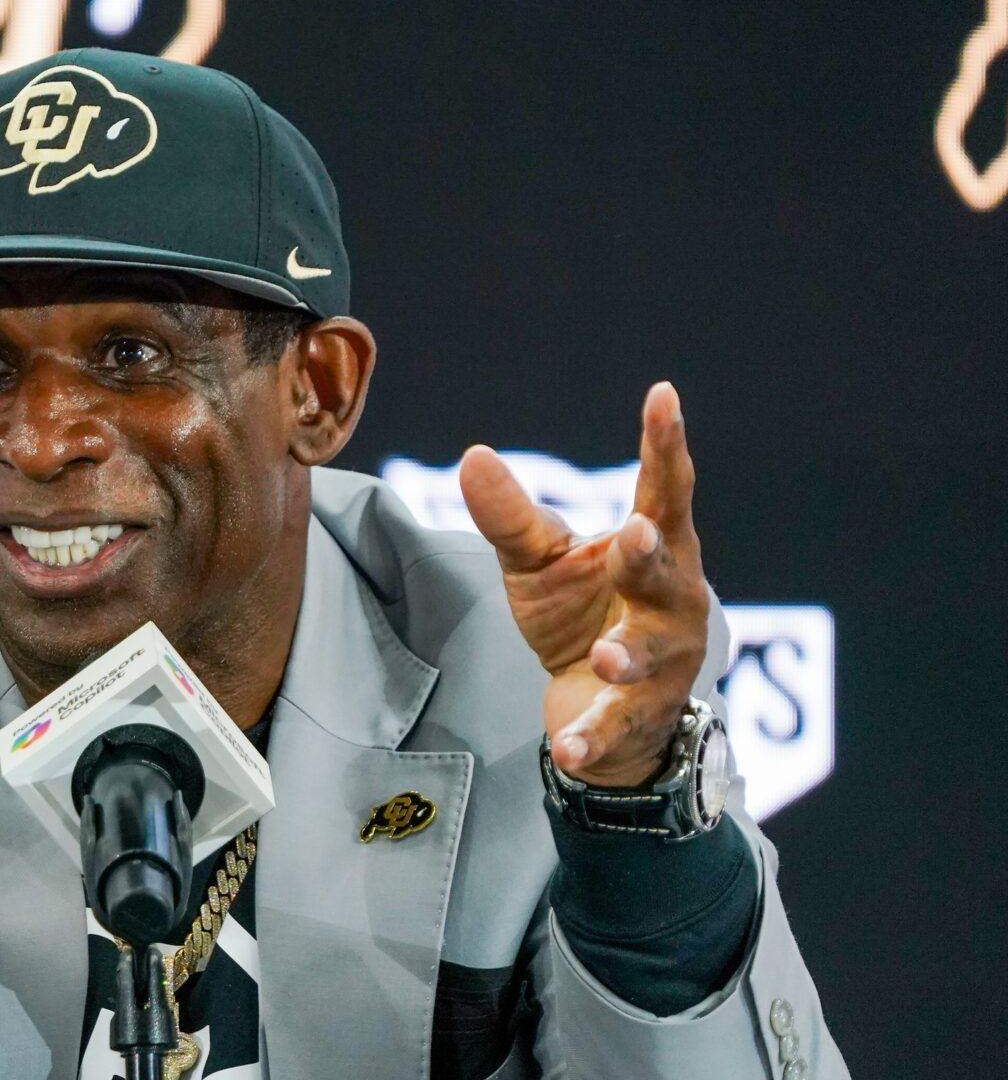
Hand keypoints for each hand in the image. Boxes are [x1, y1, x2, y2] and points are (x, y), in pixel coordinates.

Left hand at [458, 382, 708, 786]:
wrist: (604, 714)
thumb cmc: (580, 616)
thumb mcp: (539, 563)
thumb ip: (512, 516)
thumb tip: (473, 453)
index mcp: (655, 550)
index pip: (663, 490)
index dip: (665, 444)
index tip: (663, 396)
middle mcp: (672, 602)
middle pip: (664, 571)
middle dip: (648, 554)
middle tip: (633, 530)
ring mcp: (665, 665)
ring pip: (650, 656)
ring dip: (628, 654)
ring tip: (602, 655)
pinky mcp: (640, 719)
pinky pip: (616, 728)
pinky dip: (592, 738)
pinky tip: (566, 751)